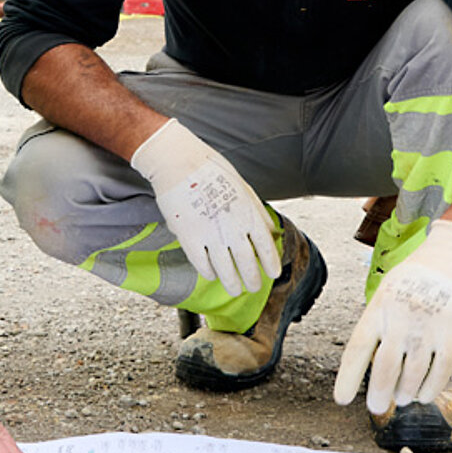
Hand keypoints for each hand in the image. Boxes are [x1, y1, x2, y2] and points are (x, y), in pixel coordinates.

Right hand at [128, 119, 278, 296]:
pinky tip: (211, 275)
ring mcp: (210, 235)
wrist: (178, 162)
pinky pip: (202, 263)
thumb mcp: (242, 186)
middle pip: (247, 263)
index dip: (271, 263)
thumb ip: (257, 209)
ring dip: (232, 283)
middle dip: (252, 279)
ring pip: (225, 269)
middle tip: (254, 288)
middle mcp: (232, 227)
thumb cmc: (210, 169)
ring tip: (234, 289)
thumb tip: (270, 228)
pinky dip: (209, 272)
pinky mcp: (189, 238)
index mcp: (248, 213)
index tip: (274, 274)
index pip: (265, 246)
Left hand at [334, 220, 451, 414]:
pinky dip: (430, 388)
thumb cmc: (416, 280)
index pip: (358, 348)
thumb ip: (380, 324)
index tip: (341, 399)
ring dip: (404, 392)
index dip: (348, 377)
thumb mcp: (387, 292)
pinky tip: (422, 394)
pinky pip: (440, 372)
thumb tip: (370, 366)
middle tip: (376, 407)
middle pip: (385, 367)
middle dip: (379, 393)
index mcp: (380, 307)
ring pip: (412, 374)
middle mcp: (402, 317)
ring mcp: (429, 327)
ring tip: (400, 399)